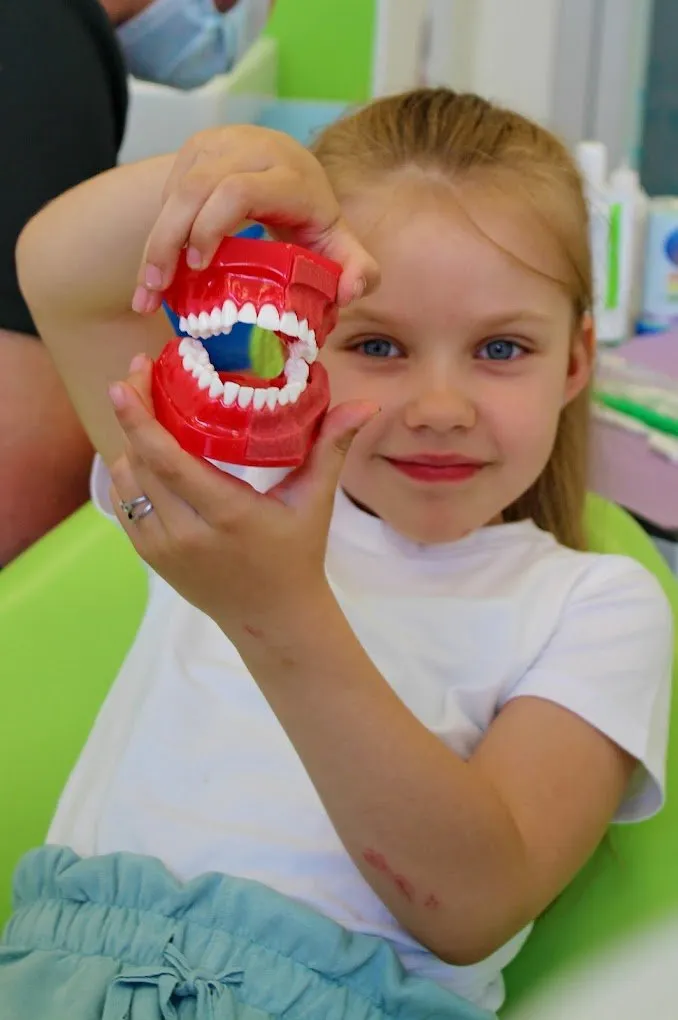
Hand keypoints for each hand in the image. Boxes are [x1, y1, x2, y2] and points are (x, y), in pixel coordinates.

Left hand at [108, 355, 377, 641]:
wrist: (273, 618)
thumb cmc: (297, 555)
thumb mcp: (314, 501)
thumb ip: (332, 447)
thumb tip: (367, 403)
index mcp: (227, 514)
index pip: (167, 462)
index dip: (140, 421)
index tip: (125, 382)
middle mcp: (185, 532)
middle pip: (139, 463)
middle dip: (132, 416)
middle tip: (138, 376)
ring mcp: (162, 547)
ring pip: (127, 482)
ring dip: (130, 444)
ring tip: (144, 411)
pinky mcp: (150, 556)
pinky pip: (125, 505)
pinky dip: (130, 475)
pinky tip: (144, 453)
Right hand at [133, 125, 378, 314]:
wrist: (293, 173)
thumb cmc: (314, 222)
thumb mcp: (340, 248)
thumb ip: (359, 272)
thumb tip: (350, 293)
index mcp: (290, 174)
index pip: (239, 190)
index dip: (212, 227)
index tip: (199, 268)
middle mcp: (254, 148)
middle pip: (197, 189)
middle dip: (168, 241)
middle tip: (156, 290)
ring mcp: (221, 143)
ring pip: (176, 189)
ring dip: (155, 241)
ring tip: (146, 290)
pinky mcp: (197, 147)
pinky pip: (168, 189)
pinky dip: (158, 230)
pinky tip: (156, 268)